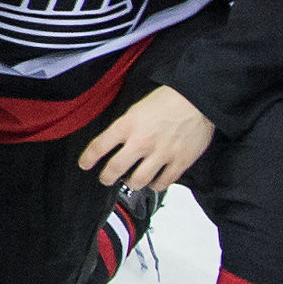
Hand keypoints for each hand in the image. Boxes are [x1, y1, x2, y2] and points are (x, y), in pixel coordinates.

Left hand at [78, 84, 216, 193]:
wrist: (198, 99)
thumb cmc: (168, 99)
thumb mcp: (138, 108)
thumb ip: (126, 126)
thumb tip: (117, 140)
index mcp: (127, 125)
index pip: (99, 146)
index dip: (88, 158)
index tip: (84, 164)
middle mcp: (141, 142)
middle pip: (115, 169)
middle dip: (107, 178)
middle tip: (106, 179)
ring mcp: (160, 154)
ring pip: (138, 181)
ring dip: (132, 183)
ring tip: (132, 181)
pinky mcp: (179, 162)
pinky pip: (163, 183)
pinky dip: (156, 185)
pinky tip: (154, 181)